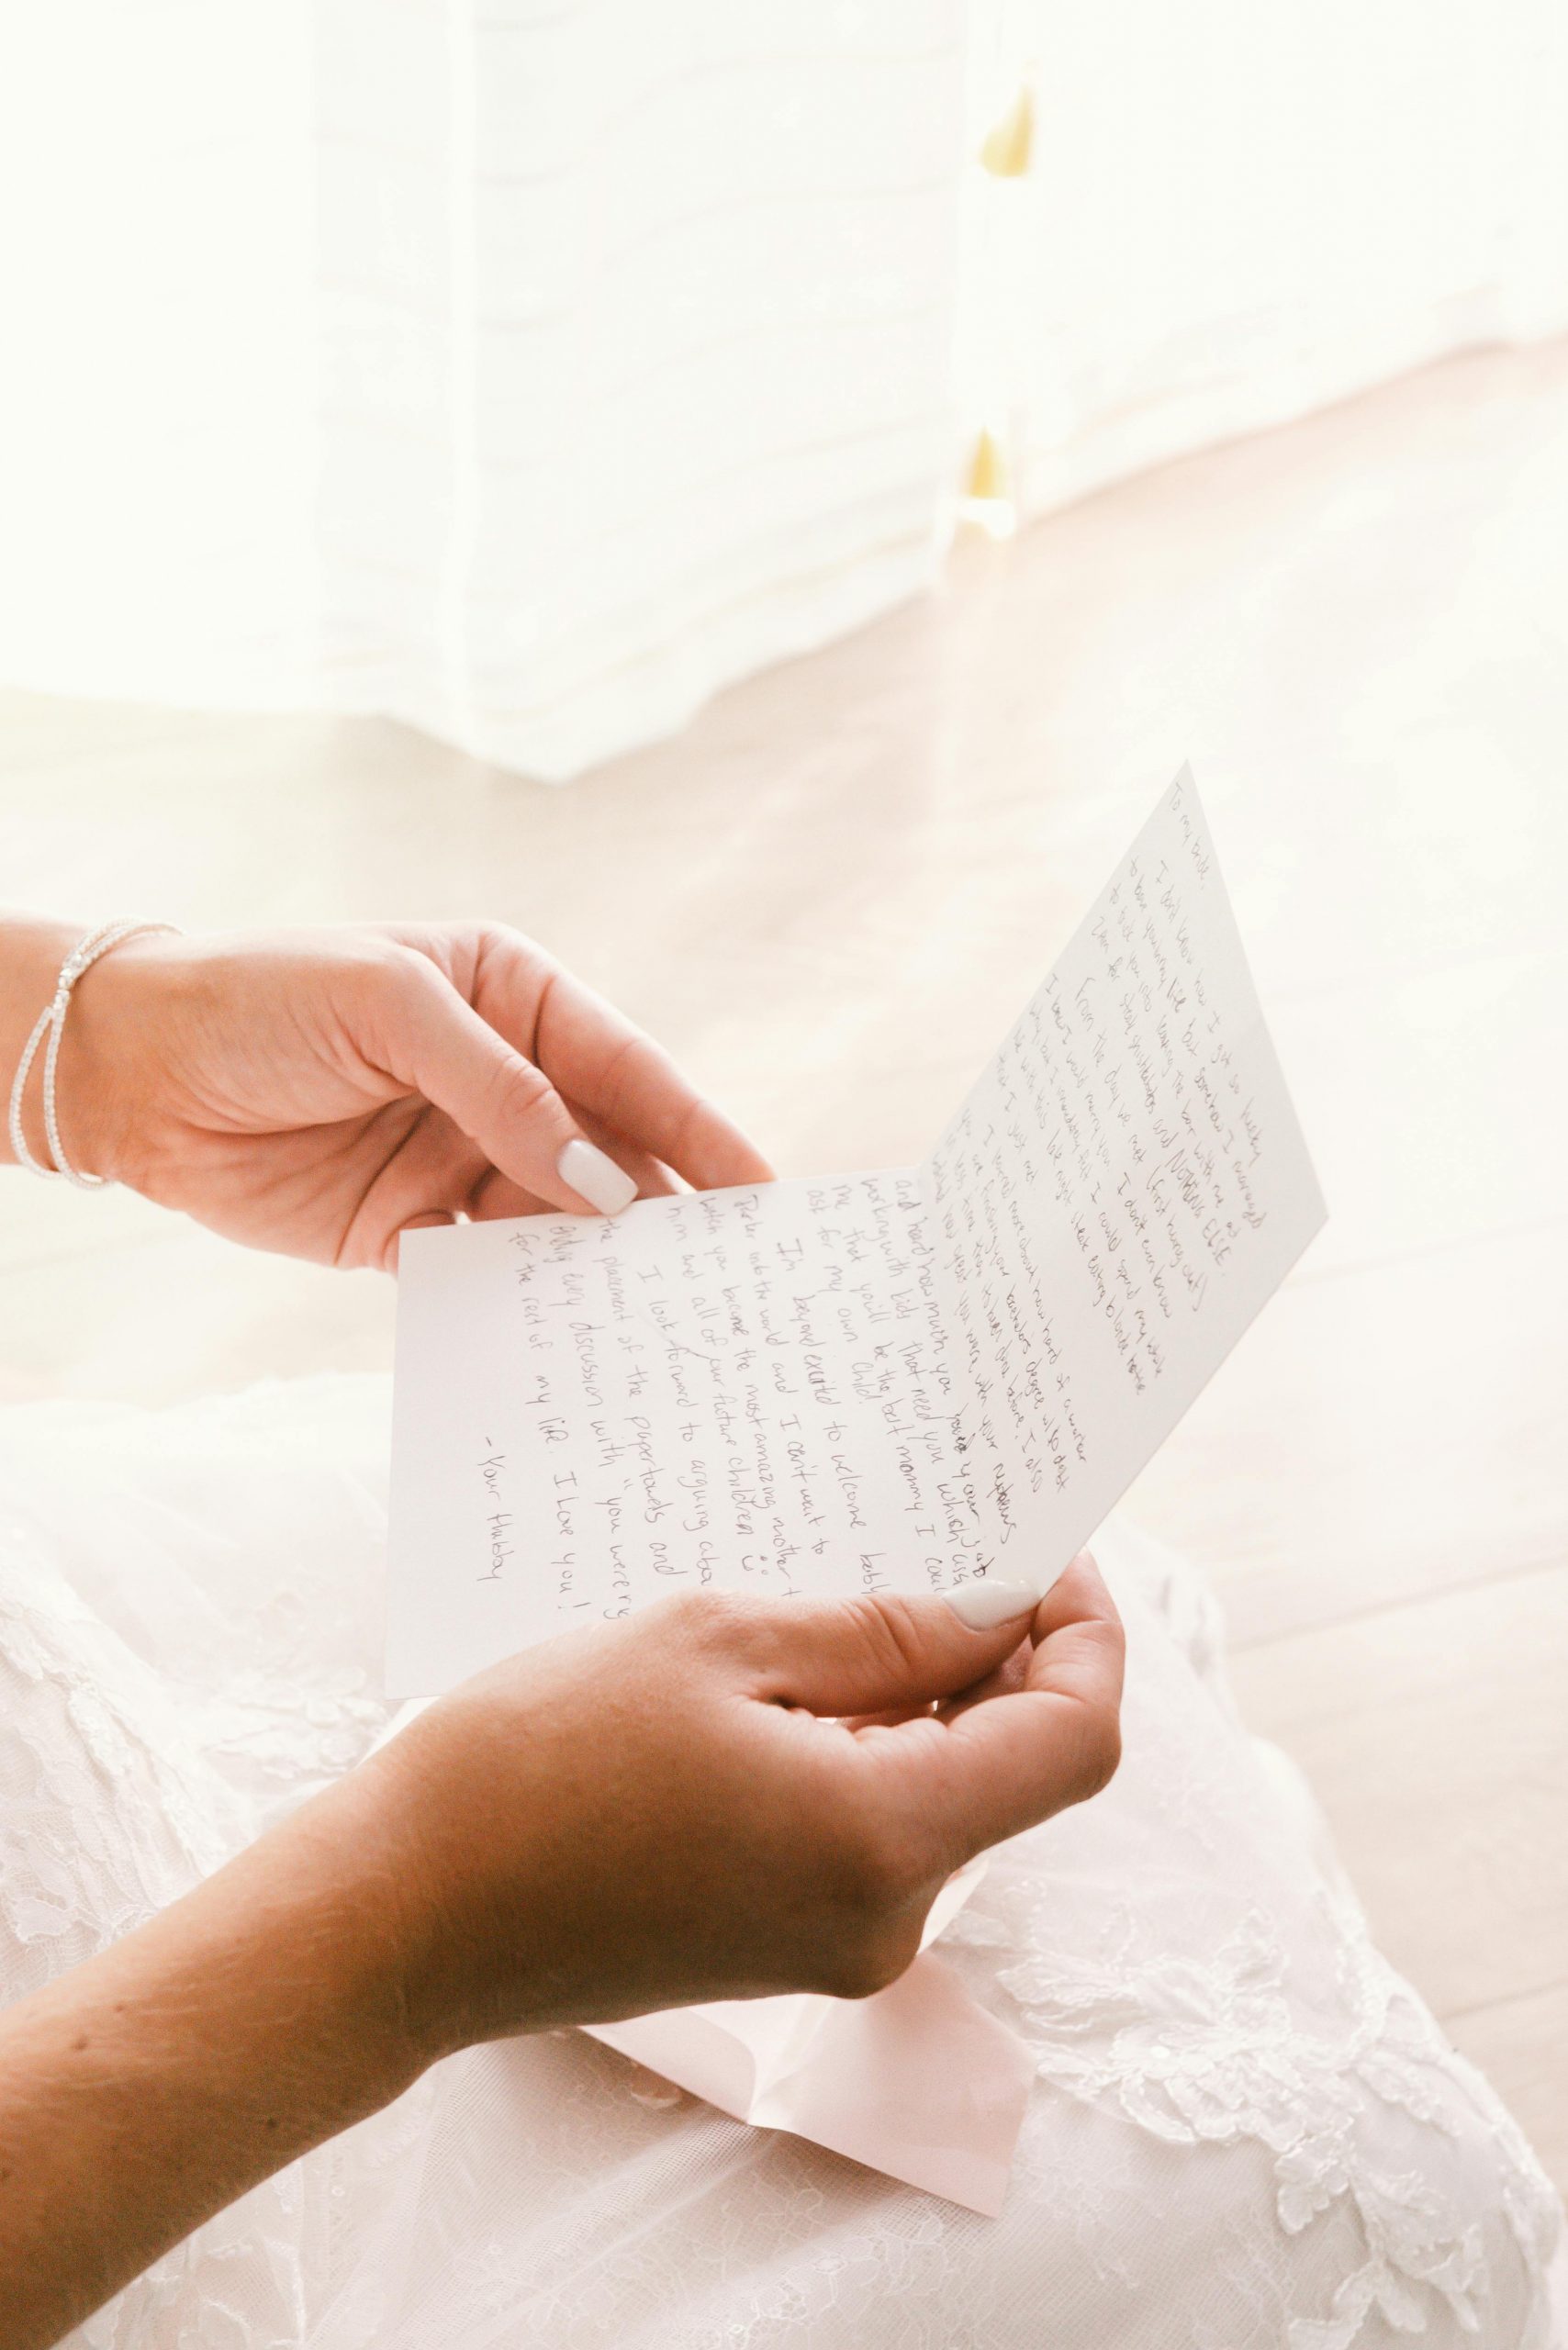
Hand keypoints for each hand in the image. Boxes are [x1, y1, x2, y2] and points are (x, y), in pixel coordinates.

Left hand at [55, 921, 772, 1268]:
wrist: (133, 1071)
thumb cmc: (265, 997)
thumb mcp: (391, 1010)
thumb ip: (504, 1092)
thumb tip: (600, 1185)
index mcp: (518, 999)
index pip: (632, 1072)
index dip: (702, 1135)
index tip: (765, 1196)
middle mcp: (506, 1082)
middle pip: (612, 1156)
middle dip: (669, 1216)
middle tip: (737, 1284)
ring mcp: (461, 1158)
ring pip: (560, 1225)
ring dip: (604, 1272)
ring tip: (668, 1328)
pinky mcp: (411, 1229)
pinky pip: (488, 1273)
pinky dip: (526, 1306)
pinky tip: (569, 1344)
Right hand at [365, 1554, 1122, 2049]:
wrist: (404, 1914)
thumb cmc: (537, 1763)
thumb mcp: (719, 1645)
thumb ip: (886, 1631)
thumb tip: (1002, 1609)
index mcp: (884, 1839)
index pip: (1075, 1738)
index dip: (1085, 1632)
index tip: (1042, 1550)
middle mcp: (889, 1918)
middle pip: (1016, 1768)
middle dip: (1001, 1650)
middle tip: (936, 1540)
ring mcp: (840, 1946)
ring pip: (943, 1794)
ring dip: (925, 1693)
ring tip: (841, 1594)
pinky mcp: (789, 1948)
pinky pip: (874, 1830)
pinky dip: (868, 1746)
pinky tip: (795, 1673)